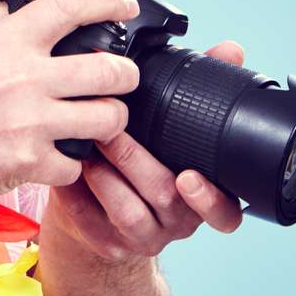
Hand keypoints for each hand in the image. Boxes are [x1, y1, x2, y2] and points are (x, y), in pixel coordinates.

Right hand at [0, 0, 142, 207]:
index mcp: (7, 41)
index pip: (70, 7)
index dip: (109, 2)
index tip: (125, 6)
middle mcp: (21, 77)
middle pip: (108, 69)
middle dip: (126, 74)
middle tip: (121, 78)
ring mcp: (27, 121)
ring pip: (106, 118)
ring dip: (110, 119)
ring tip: (98, 118)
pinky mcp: (27, 162)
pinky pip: (77, 164)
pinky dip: (72, 163)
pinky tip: (59, 154)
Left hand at [43, 41, 246, 262]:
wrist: (99, 215)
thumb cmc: (138, 161)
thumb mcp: (169, 131)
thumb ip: (198, 91)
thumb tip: (231, 50)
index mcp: (201, 195)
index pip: (226, 212)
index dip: (211, 198)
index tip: (188, 177)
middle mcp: (177, 221)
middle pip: (164, 195)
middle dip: (135, 159)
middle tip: (111, 128)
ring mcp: (142, 237)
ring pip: (128, 212)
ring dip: (105, 176)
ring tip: (86, 146)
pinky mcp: (106, 244)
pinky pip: (91, 222)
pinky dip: (76, 195)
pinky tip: (65, 170)